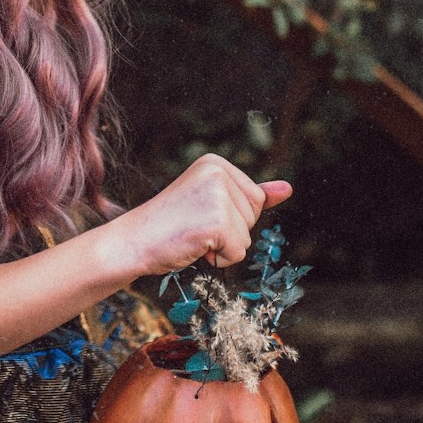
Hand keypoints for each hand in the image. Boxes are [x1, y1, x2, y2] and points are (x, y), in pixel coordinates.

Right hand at [121, 153, 292, 279]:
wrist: (133, 242)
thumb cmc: (169, 226)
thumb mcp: (210, 204)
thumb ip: (249, 196)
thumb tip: (288, 189)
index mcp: (215, 163)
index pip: (255, 198)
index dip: (231, 217)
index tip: (198, 214)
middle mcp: (218, 173)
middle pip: (254, 215)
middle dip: (230, 232)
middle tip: (193, 227)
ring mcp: (217, 196)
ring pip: (247, 236)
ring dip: (223, 247)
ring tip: (192, 236)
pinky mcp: (216, 222)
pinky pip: (238, 252)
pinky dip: (219, 259)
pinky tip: (194, 247)